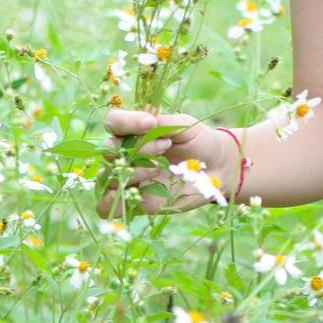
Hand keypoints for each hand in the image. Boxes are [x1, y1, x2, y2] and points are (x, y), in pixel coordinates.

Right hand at [98, 109, 236, 216]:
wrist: (215, 168)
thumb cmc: (198, 141)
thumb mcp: (184, 125)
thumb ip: (162, 122)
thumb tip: (144, 117)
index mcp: (134, 131)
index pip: (114, 123)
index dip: (126, 122)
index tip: (150, 122)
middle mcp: (127, 154)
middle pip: (110, 149)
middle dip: (137, 148)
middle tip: (165, 146)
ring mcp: (129, 178)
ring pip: (109, 176)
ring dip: (132, 171)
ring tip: (158, 168)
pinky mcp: (134, 201)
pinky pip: (107, 206)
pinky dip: (109, 201)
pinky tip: (133, 193)